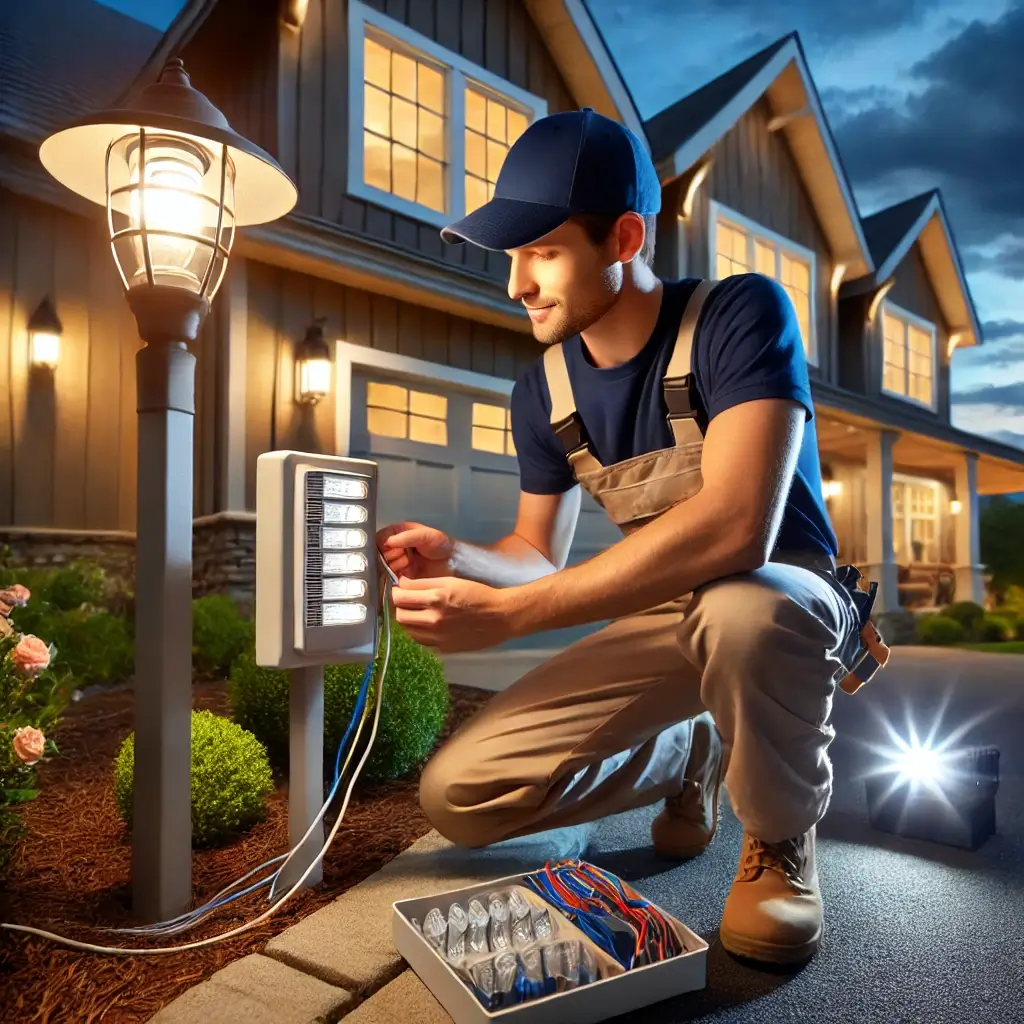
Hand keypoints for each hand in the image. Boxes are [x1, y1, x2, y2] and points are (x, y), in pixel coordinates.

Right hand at [376, 522, 453, 579]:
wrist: (453, 564)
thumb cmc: (441, 545)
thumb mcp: (427, 536)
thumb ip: (408, 537)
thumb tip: (388, 541)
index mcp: (397, 534)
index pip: (379, 539)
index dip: (381, 545)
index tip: (389, 551)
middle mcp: (394, 548)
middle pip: (378, 554)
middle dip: (388, 558)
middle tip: (403, 559)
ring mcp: (396, 563)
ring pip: (382, 568)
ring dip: (392, 568)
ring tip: (407, 566)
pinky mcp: (400, 577)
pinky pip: (389, 579)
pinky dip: (392, 579)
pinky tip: (402, 578)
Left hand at [390, 576, 515, 652]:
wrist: (500, 617)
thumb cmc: (478, 594)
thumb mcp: (451, 581)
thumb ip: (424, 584)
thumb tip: (402, 584)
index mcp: (436, 598)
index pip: (401, 596)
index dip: (397, 590)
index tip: (400, 588)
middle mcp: (434, 619)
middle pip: (399, 614)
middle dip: (399, 605)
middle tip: (406, 600)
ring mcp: (437, 636)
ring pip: (407, 629)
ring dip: (407, 619)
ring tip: (415, 612)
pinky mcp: (442, 648)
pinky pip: (420, 640)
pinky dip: (417, 631)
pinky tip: (425, 624)